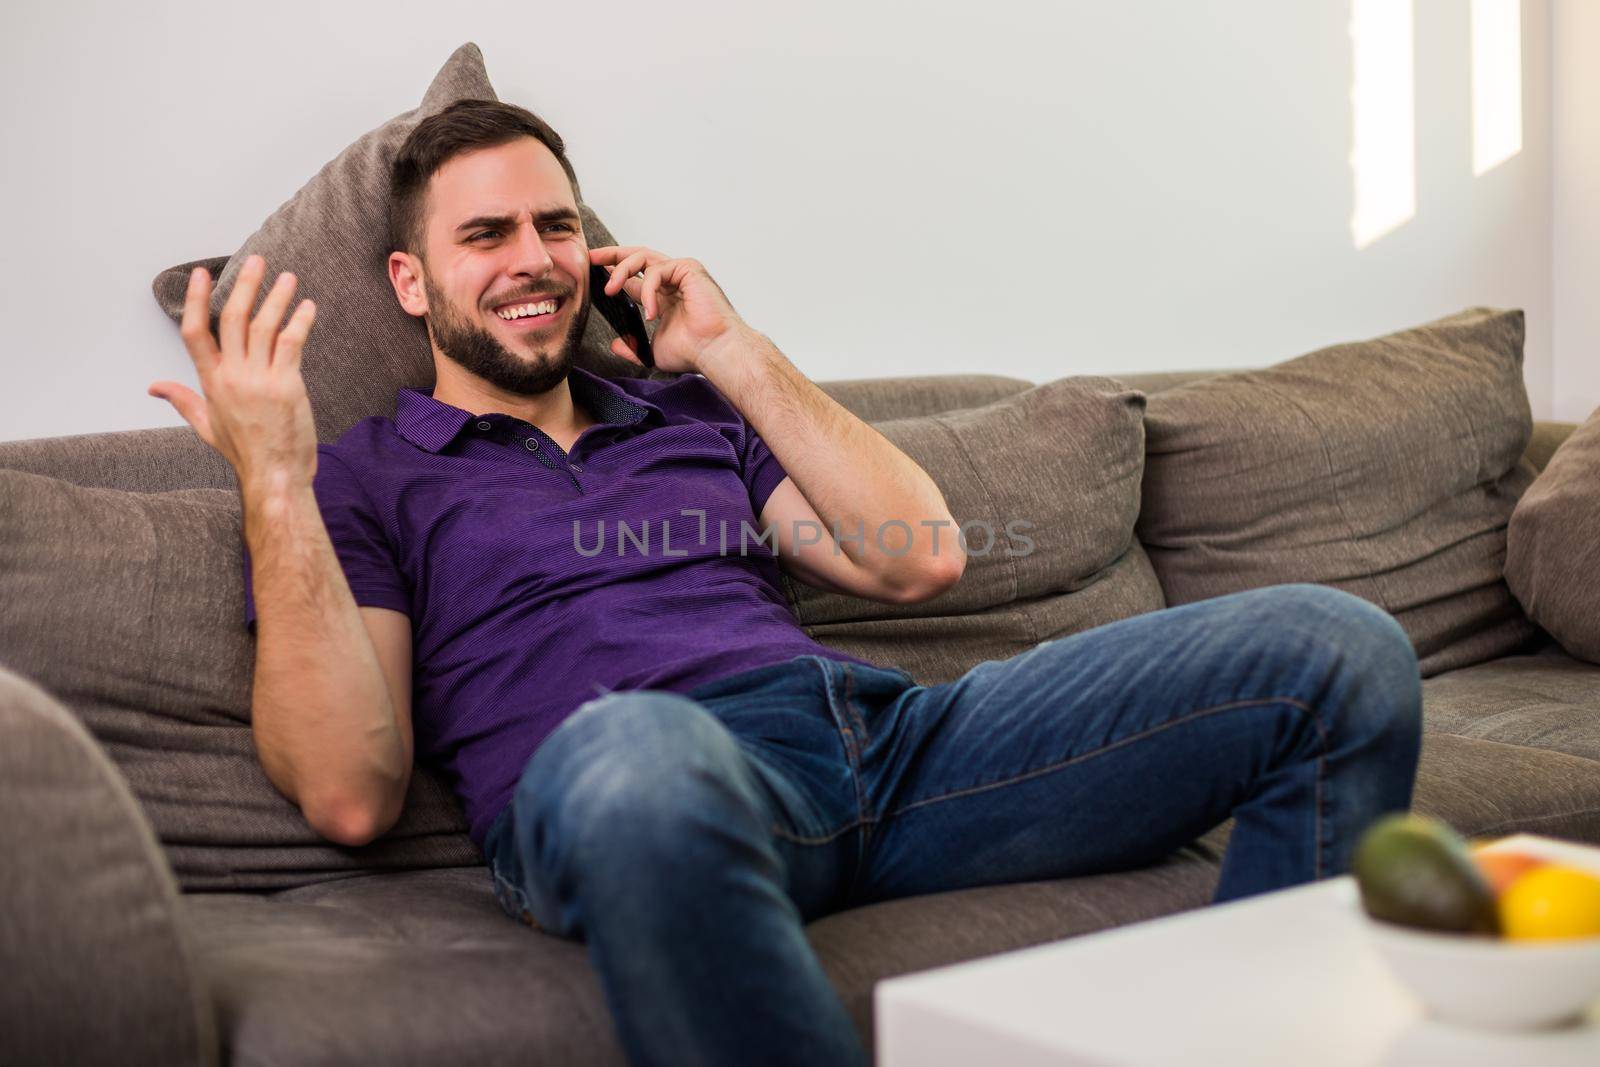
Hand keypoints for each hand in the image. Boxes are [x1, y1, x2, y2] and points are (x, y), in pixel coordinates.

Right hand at [148, 254, 318, 492]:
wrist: (274, 476)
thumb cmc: (244, 453)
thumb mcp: (205, 426)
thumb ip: (182, 400)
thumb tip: (155, 386)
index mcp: (210, 382)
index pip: (195, 332)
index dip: (198, 300)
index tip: (204, 274)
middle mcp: (232, 376)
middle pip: (233, 319)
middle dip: (245, 285)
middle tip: (257, 261)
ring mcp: (258, 380)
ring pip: (264, 326)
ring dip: (277, 297)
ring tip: (287, 277)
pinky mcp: (286, 386)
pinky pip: (291, 343)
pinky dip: (300, 321)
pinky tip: (308, 306)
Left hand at [588, 246, 746, 373]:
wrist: (714, 351)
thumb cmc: (692, 352)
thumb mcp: (652, 351)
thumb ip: (633, 346)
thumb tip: (616, 345)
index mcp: (664, 296)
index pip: (635, 276)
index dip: (614, 271)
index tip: (593, 271)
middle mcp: (672, 281)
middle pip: (637, 257)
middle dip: (612, 255)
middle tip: (592, 259)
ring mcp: (681, 272)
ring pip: (642, 257)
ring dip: (621, 270)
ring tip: (610, 290)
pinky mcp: (688, 269)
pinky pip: (657, 270)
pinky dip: (648, 290)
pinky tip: (650, 312)